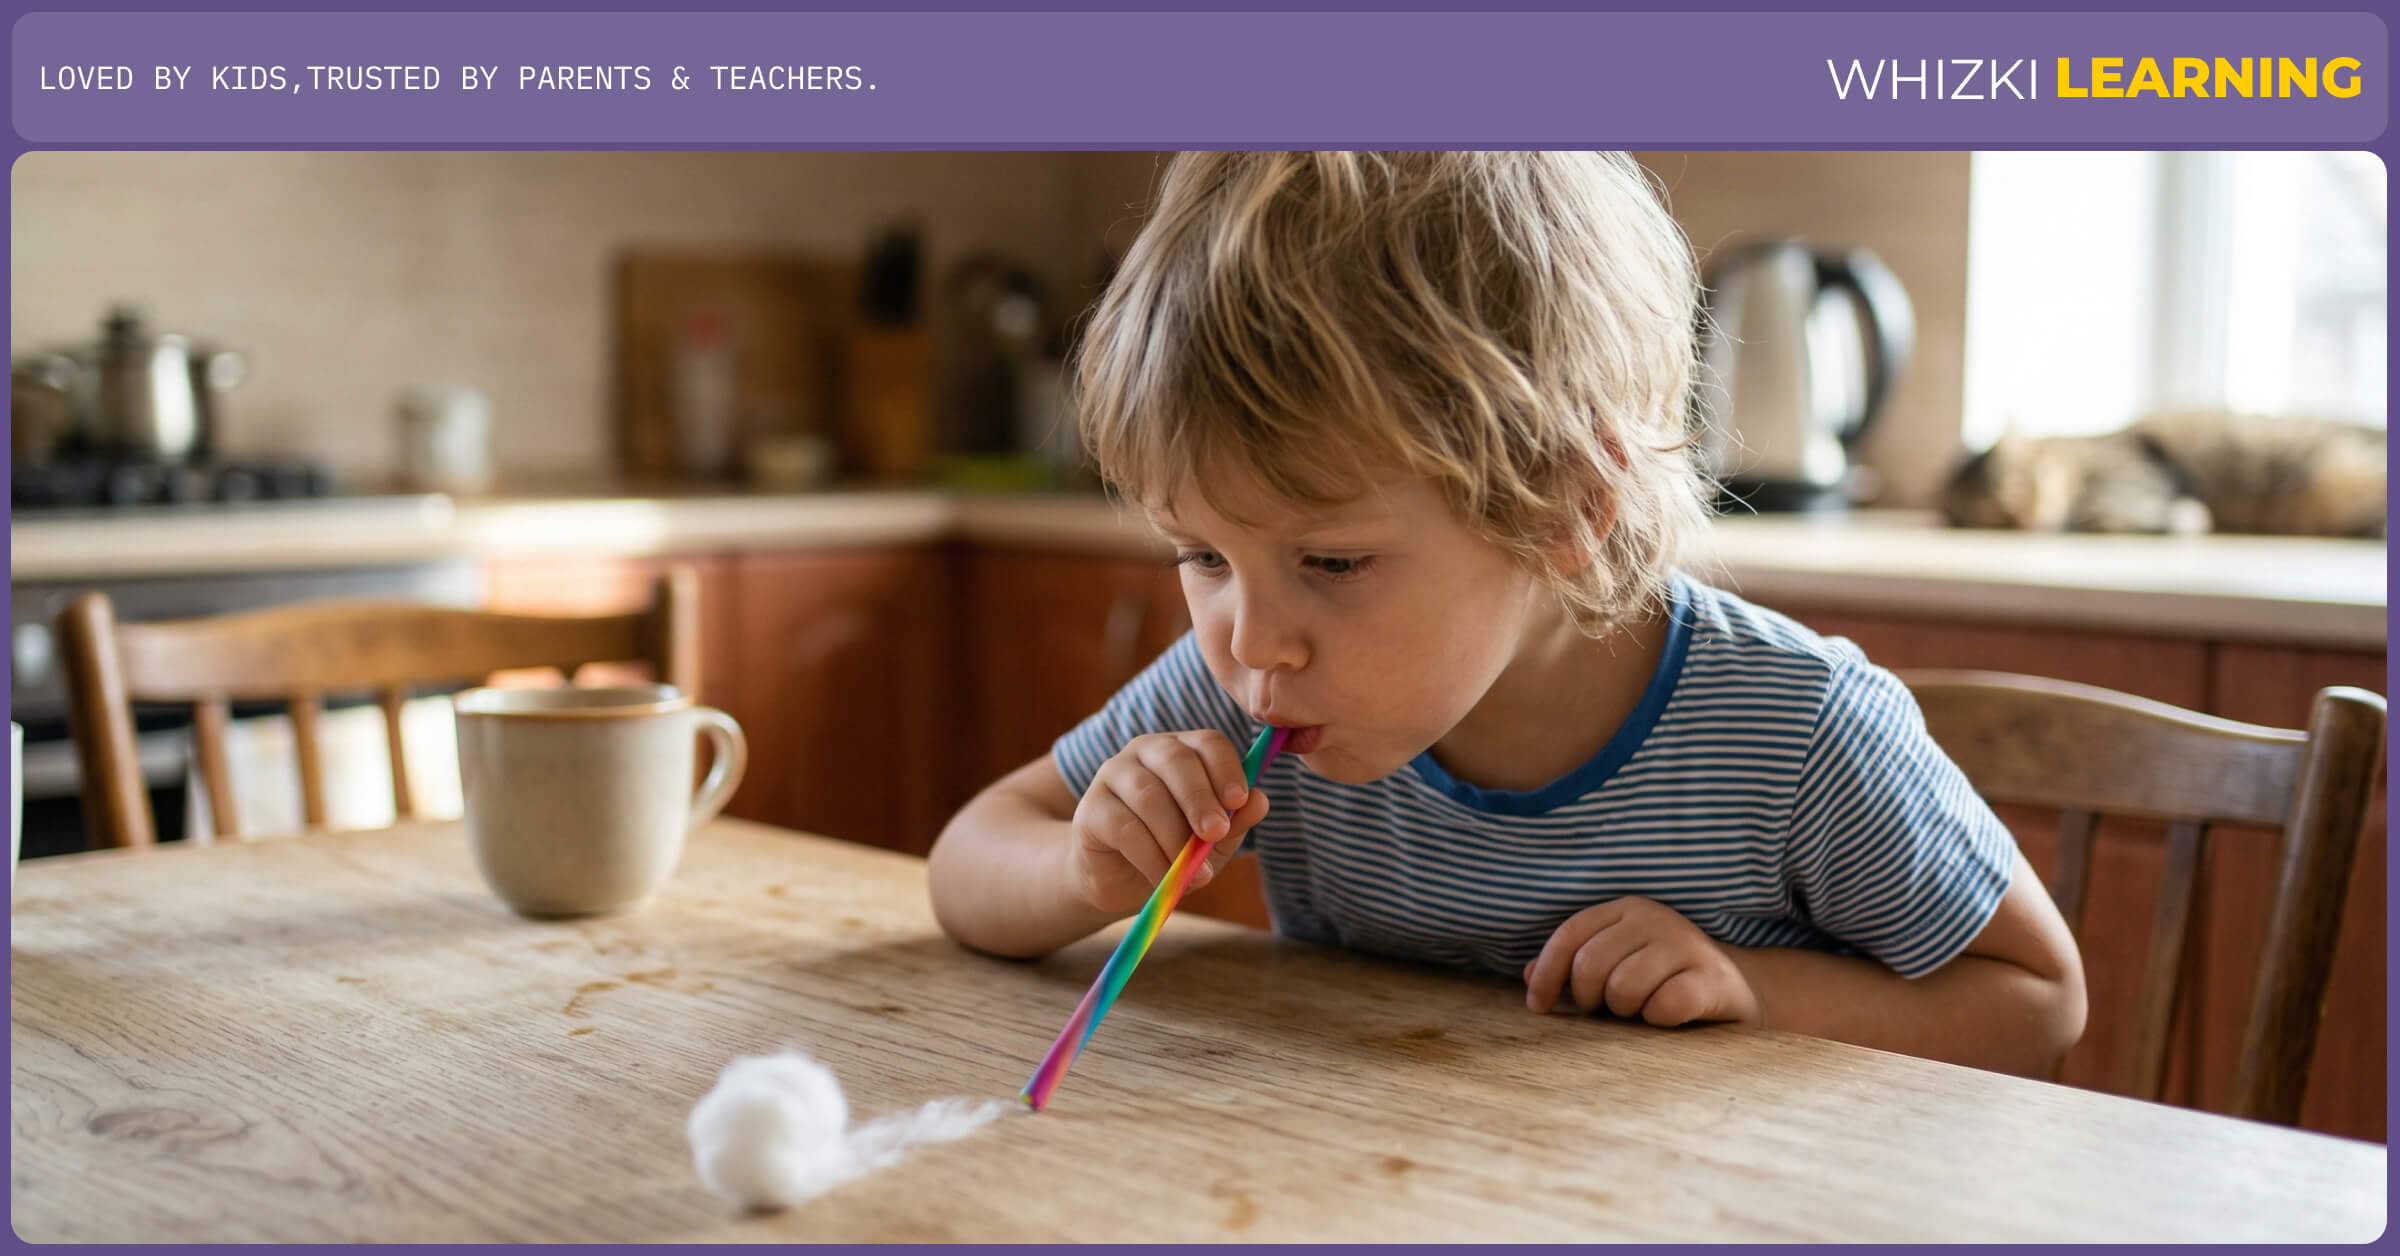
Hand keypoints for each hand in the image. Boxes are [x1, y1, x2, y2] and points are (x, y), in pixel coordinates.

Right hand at [1063, 731, 1270, 915]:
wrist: (1121, 882)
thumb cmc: (1172, 850)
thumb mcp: (1212, 841)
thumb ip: (1236, 822)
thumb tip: (1261, 801)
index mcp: (1183, 750)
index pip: (1208, 742)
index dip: (1226, 769)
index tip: (1239, 800)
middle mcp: (1147, 751)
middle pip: (1176, 760)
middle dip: (1200, 798)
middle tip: (1216, 833)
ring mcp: (1114, 775)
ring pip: (1148, 796)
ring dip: (1175, 837)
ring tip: (1193, 871)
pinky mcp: (1090, 808)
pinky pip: (1124, 827)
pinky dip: (1151, 858)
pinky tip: (1165, 879)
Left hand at [1523, 897, 1759, 1026]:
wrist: (1739, 991)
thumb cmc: (1664, 979)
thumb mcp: (1618, 964)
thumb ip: (1574, 966)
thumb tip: (1526, 974)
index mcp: (1626, 909)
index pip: (1570, 935)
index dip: (1546, 973)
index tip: (1538, 1007)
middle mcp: (1655, 918)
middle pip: (1590, 965)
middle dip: (1590, 999)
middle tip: (1609, 1009)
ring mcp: (1687, 944)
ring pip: (1624, 988)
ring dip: (1627, 1011)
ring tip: (1643, 1009)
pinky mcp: (1714, 977)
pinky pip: (1664, 1005)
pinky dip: (1658, 1018)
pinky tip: (1668, 1016)